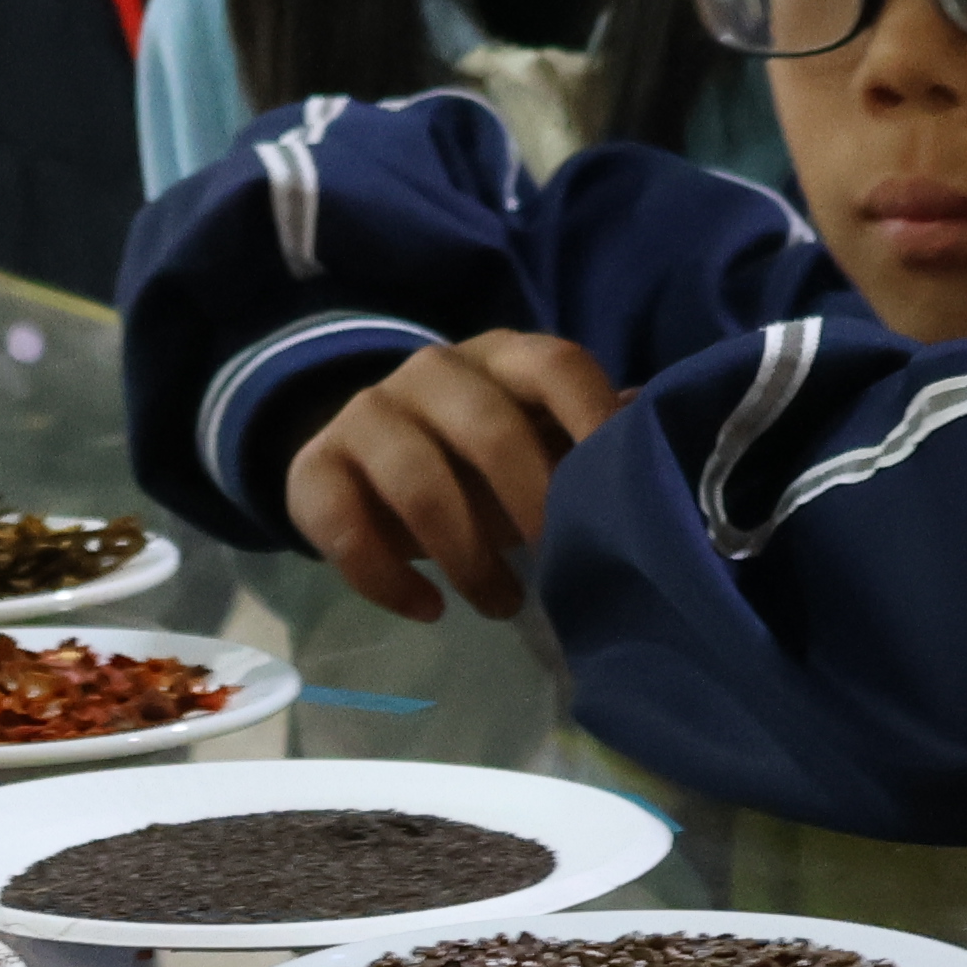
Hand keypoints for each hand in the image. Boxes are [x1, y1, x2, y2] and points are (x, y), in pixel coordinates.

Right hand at [286, 333, 627, 620]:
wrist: (367, 458)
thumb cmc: (479, 457)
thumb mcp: (538, 442)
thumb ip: (591, 443)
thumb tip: (653, 444)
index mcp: (503, 357)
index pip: (554, 365)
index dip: (591, 421)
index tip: (620, 491)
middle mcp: (432, 371)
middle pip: (486, 427)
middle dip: (530, 503)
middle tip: (559, 563)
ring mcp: (366, 413)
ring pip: (415, 480)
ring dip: (466, 556)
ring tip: (504, 604)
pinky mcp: (313, 467)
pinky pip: (343, 525)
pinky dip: (388, 579)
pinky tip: (429, 610)